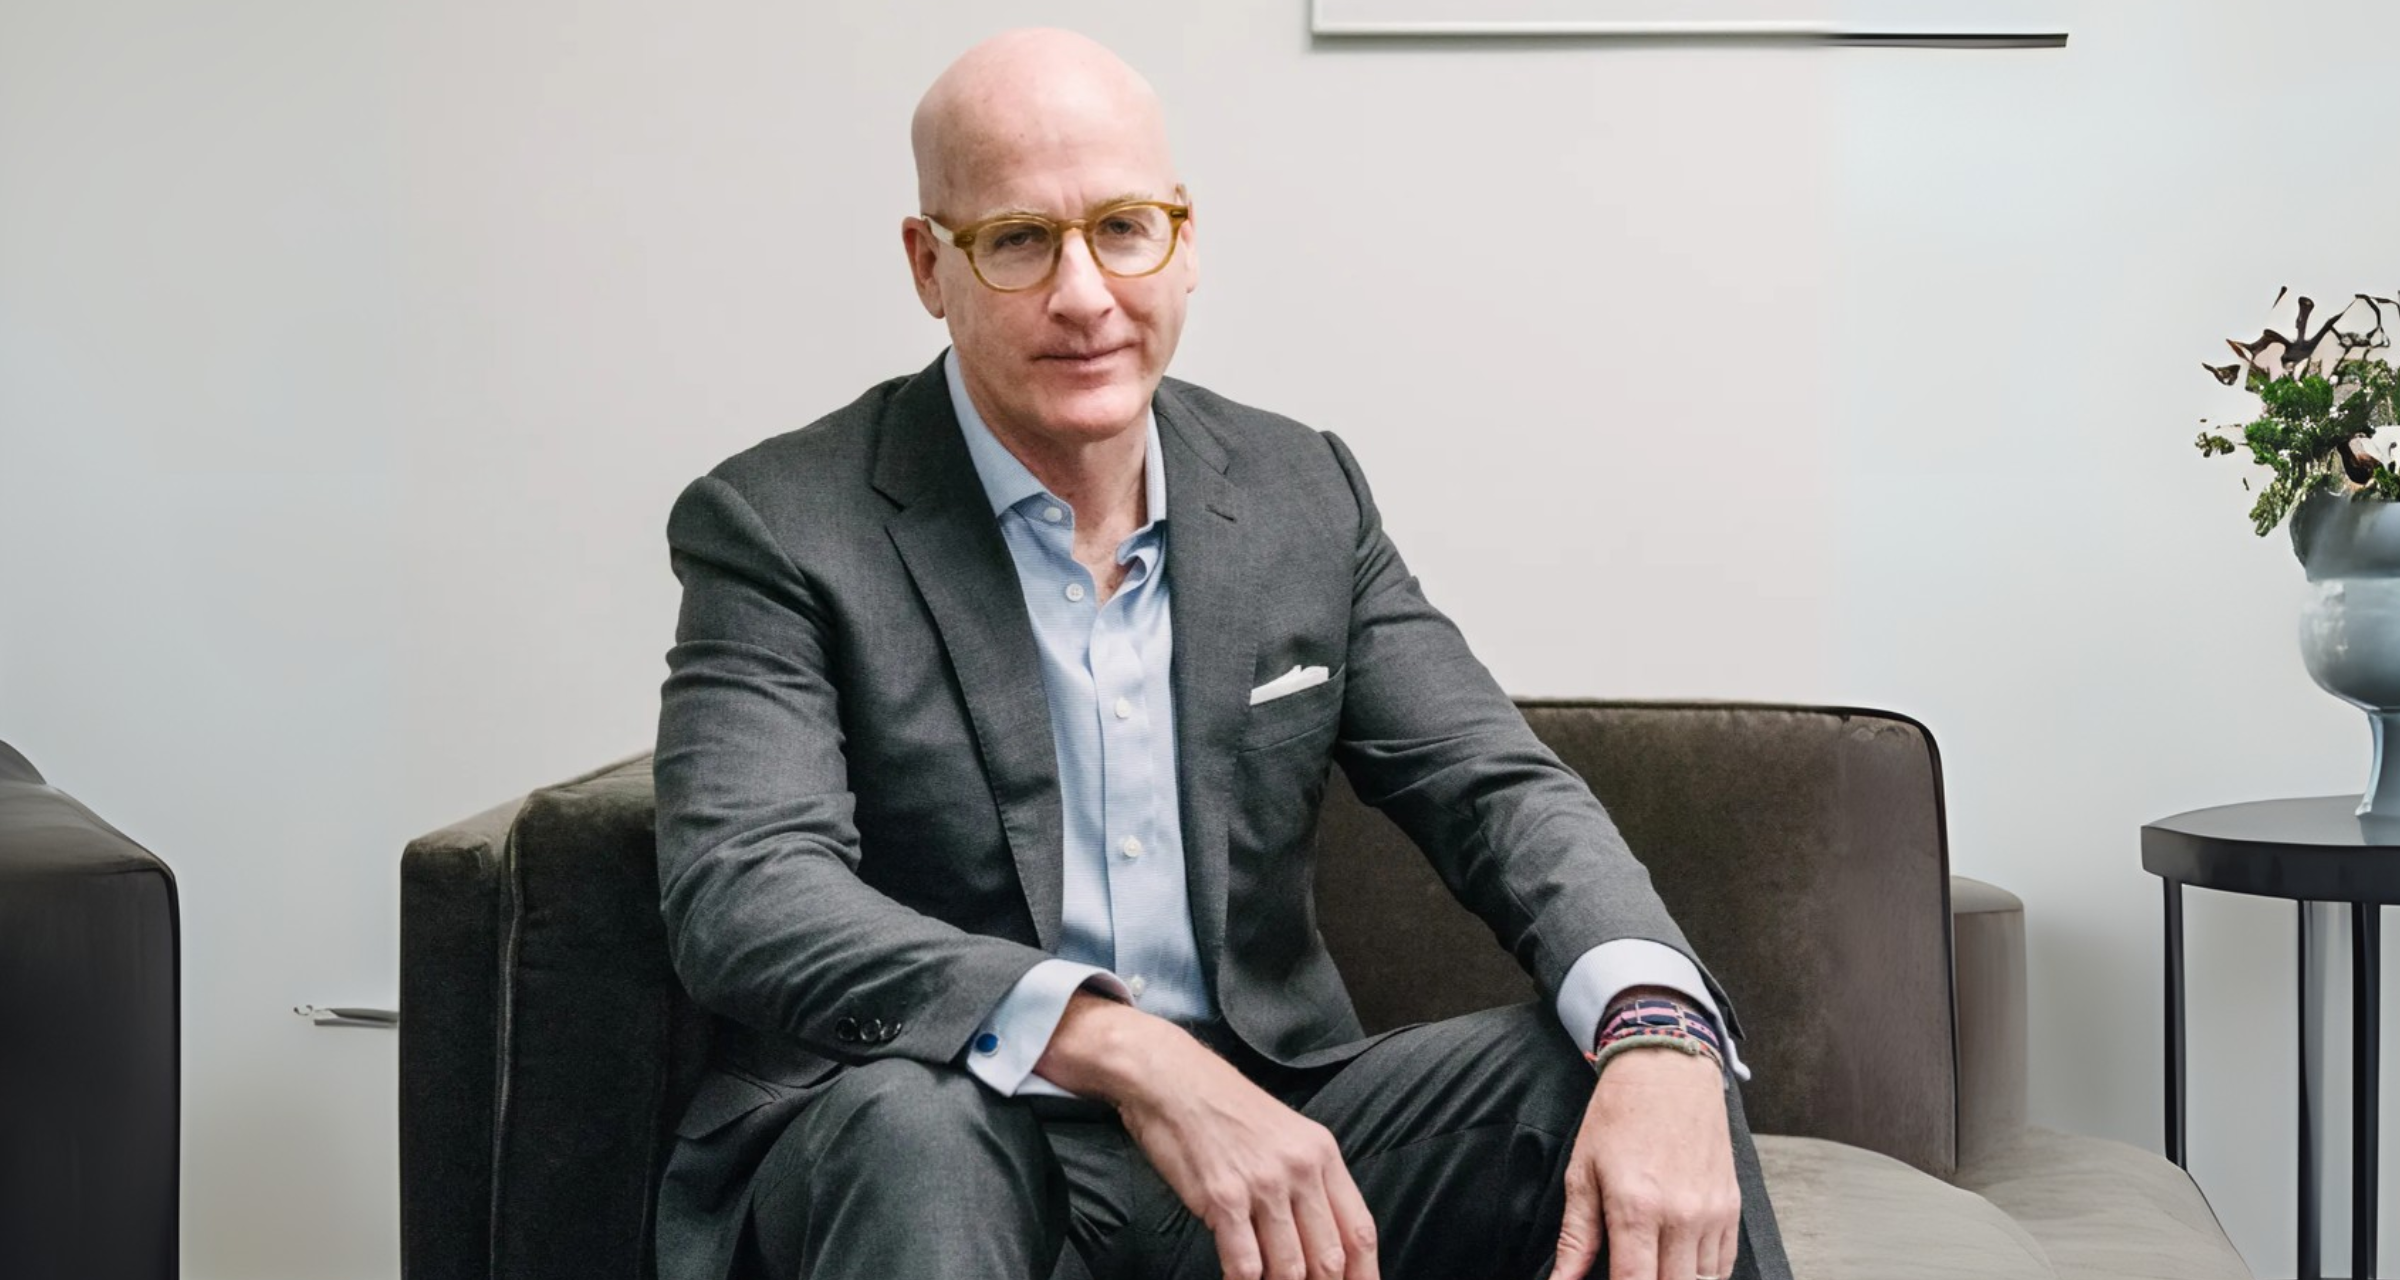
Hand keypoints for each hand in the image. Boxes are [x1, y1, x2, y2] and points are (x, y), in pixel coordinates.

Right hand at [1034, 994, 1379, 1279]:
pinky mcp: (1224, 1197)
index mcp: (1321, 1154)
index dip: (1363, 1274)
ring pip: (1290, 1269)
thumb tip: (1321, 1240)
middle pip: (1329, 1258)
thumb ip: (1307, 1183)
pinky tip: (1237, 1279)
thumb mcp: (1284, 1134)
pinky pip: (1245, 1264)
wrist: (1172, 1079)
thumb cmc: (1222, 1108)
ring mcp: (1264, 1184)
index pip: (1359, 1230)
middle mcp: (1300, 1169)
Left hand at [1551, 1047, 1739, 1279]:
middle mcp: (1682, 1217)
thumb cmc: (1618, 1117)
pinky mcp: (1731, 1208)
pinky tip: (1678, 1268)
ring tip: (1650, 1266)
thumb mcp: (1583, 1172)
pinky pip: (1723, 1266)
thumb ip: (1575, 1237)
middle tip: (1628, 1270)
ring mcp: (1712, 1214)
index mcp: (1637, 1209)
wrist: (1668, 1070)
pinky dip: (1702, 1276)